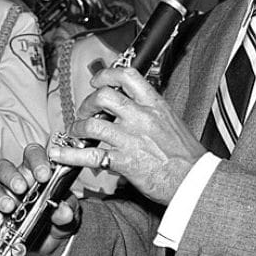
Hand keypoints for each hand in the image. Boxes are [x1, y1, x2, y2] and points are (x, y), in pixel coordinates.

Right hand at [0, 144, 80, 255]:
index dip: (37, 160)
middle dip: (11, 176)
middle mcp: (17, 181)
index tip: (44, 174)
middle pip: (4, 167)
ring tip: (9, 207)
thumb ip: (68, 210)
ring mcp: (4, 198)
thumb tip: (63, 210)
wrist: (50, 244)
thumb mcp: (70, 215)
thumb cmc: (58, 219)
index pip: (32, 155)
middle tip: (21, 188)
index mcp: (36, 173)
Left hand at [47, 67, 205, 203]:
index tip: (97, 80)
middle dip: (87, 102)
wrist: (195, 181)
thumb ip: (150, 113)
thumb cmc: (187, 156)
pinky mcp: (124, 160)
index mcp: (155, 104)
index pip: (127, 76)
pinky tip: (60, 154)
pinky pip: (89, 154)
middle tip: (85, 112)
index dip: (106, 75)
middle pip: (103, 95)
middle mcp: (141, 117)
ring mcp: (131, 138)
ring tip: (75, 133)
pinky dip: (70, 154)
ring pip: (92, 123)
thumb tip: (133, 109)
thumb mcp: (172, 123)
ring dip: (77, 128)